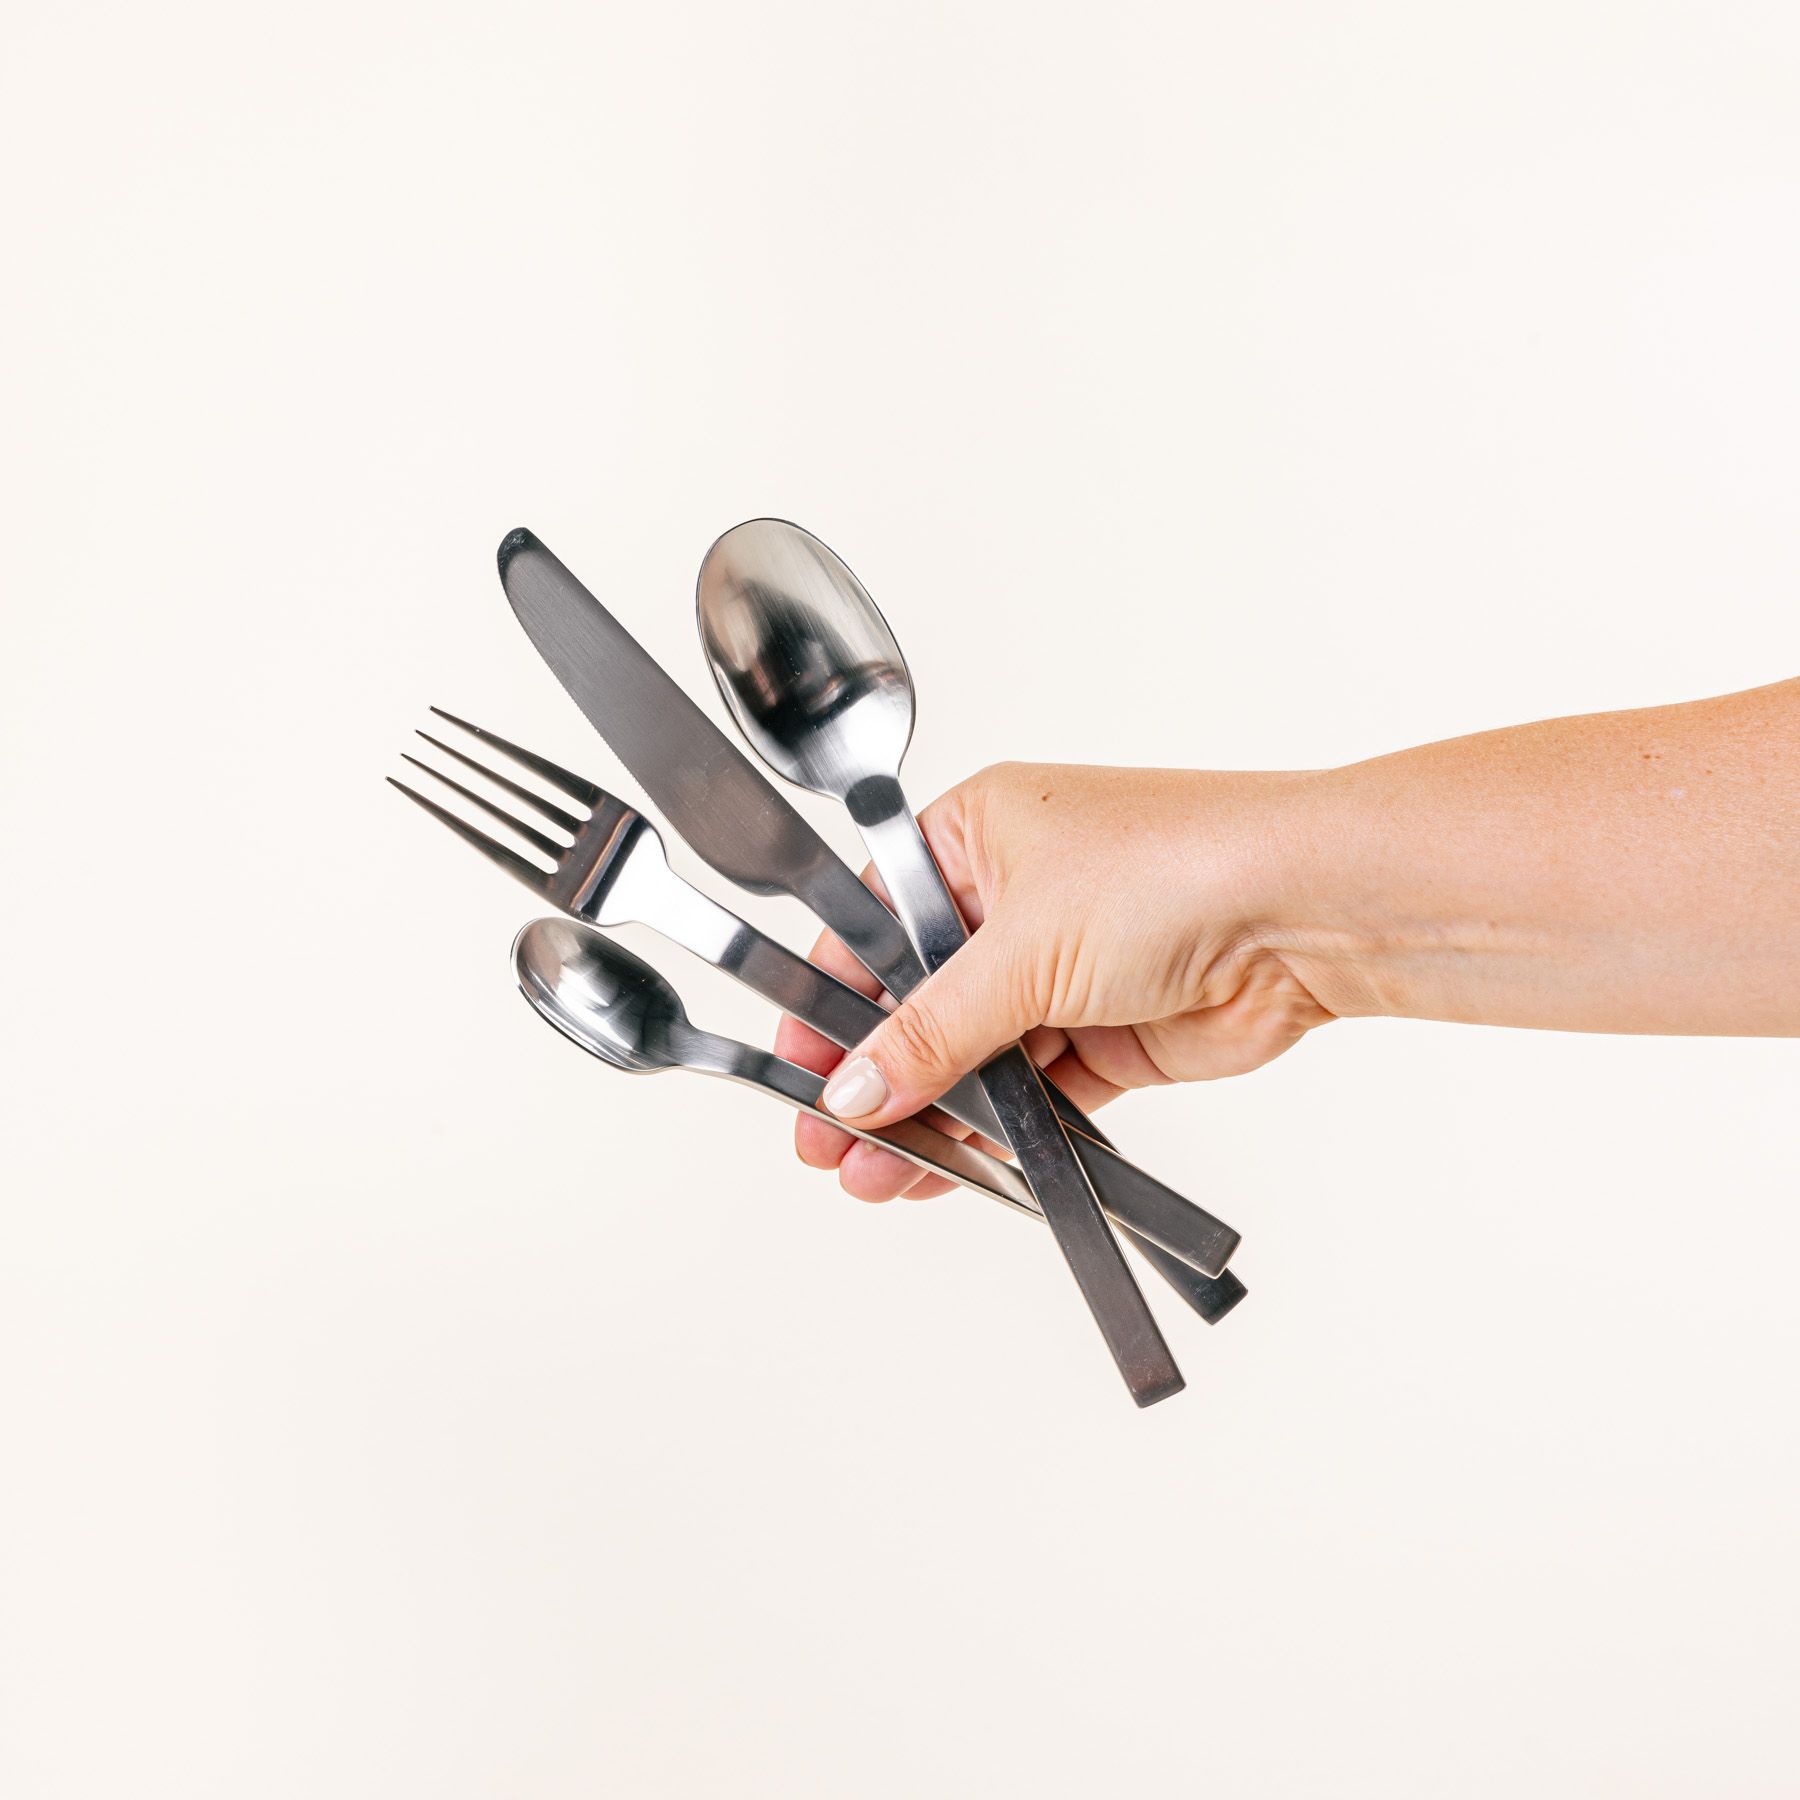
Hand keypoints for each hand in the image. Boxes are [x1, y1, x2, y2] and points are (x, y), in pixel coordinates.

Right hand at [773, 761, 1335, 1200]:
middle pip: (921, 1001)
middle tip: (829, 1144)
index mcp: (975, 836)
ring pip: (975, 1058)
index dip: (833, 1001)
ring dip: (934, 1117)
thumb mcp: (1022, 947)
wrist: (1306, 915)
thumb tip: (857, 1084)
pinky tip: (956, 1168)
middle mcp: (1015, 897)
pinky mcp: (1107, 1033)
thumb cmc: (1177, 866)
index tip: (801, 1068)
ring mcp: (1063, 968)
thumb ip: (932, 1029)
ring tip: (881, 1174)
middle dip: (877, 1076)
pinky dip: (998, 1133)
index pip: (873, 925)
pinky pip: (1033, 1094)